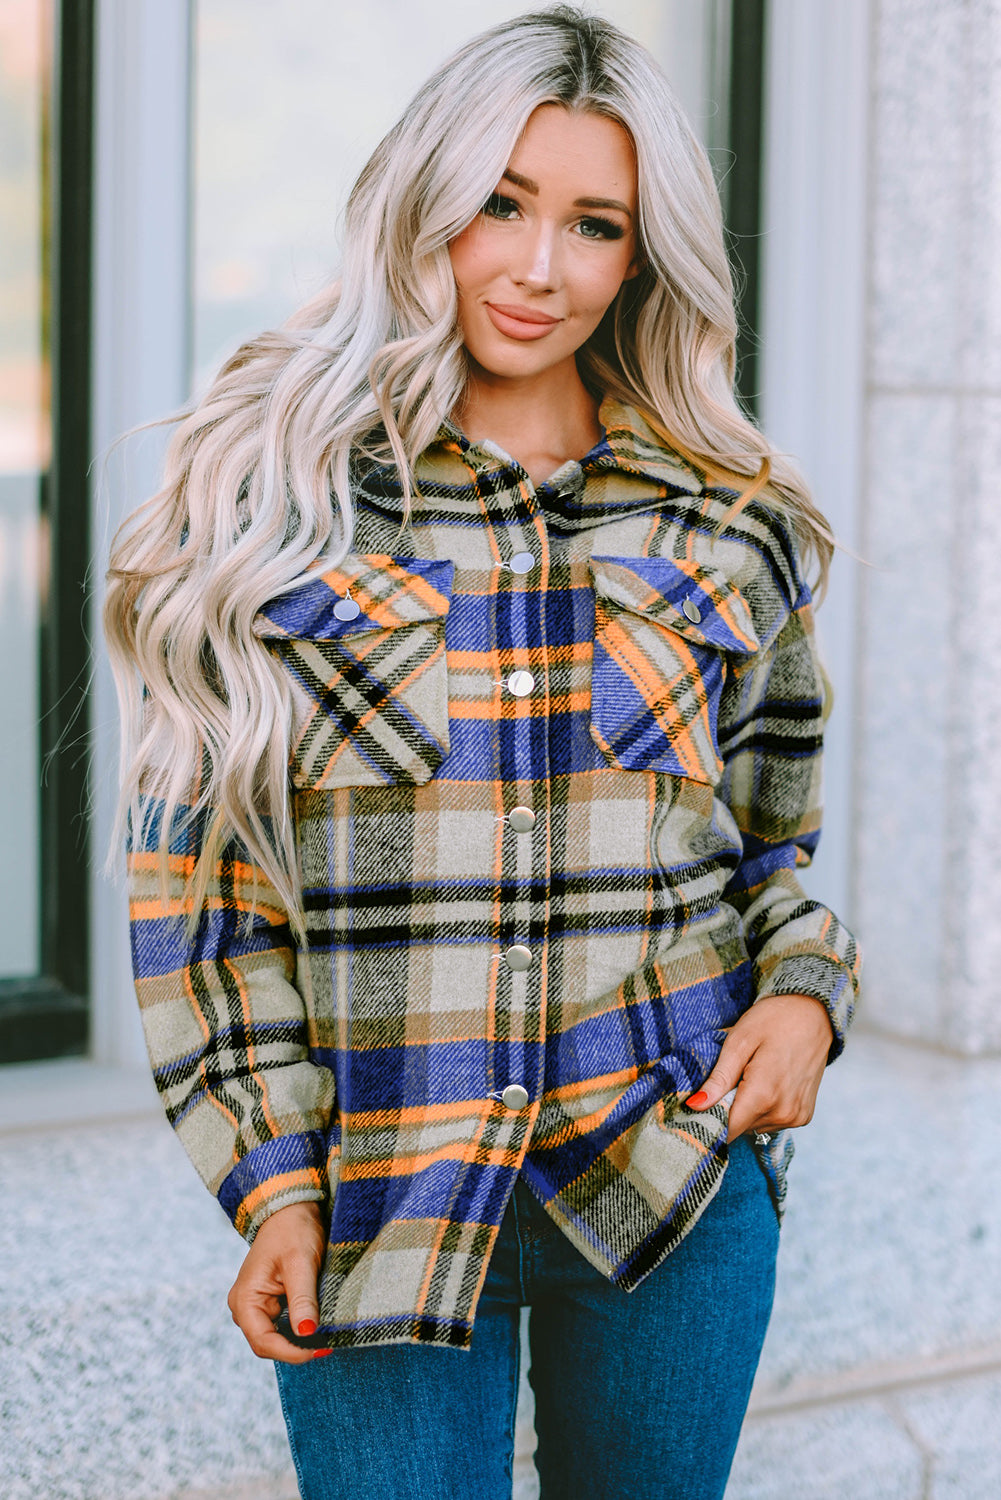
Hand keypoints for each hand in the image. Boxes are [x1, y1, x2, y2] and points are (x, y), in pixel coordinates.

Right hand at [227, 1199, 327, 1363]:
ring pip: (276, 1337)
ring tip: (327, 1336)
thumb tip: (307, 1334)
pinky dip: (299, 1328)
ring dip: (299, 1340)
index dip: (292, 1352)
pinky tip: (319, 1326)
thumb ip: (302, 1299)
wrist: (291, 1208)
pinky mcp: (269, 1301)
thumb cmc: (293, 1230)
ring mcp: (256, 1305)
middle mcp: (245, 1307)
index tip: (320, 1349)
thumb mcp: (300, 1263)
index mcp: (244, 1299)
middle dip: (296, 1349)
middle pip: (268, 1344)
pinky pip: (282, 1325)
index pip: (264, 1342)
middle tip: (328, 1345)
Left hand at [685, 994, 833, 1140]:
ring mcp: (796, 1117)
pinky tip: (768, 1082)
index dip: (710, 1119)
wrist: (814, 1013)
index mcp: (764, 1095)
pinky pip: (772, 1122)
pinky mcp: (804, 1116)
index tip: (700, 1105)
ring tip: (752, 1076)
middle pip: (740, 1128)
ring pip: (754, 1126)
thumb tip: (695, 1106)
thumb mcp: (739, 1041)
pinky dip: (763, 1108)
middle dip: (728, 1108)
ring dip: (746, 1108)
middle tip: (731, 1077)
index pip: (727, 1129)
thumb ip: (719, 1079)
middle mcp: (783, 1113)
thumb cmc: (773, 1020)